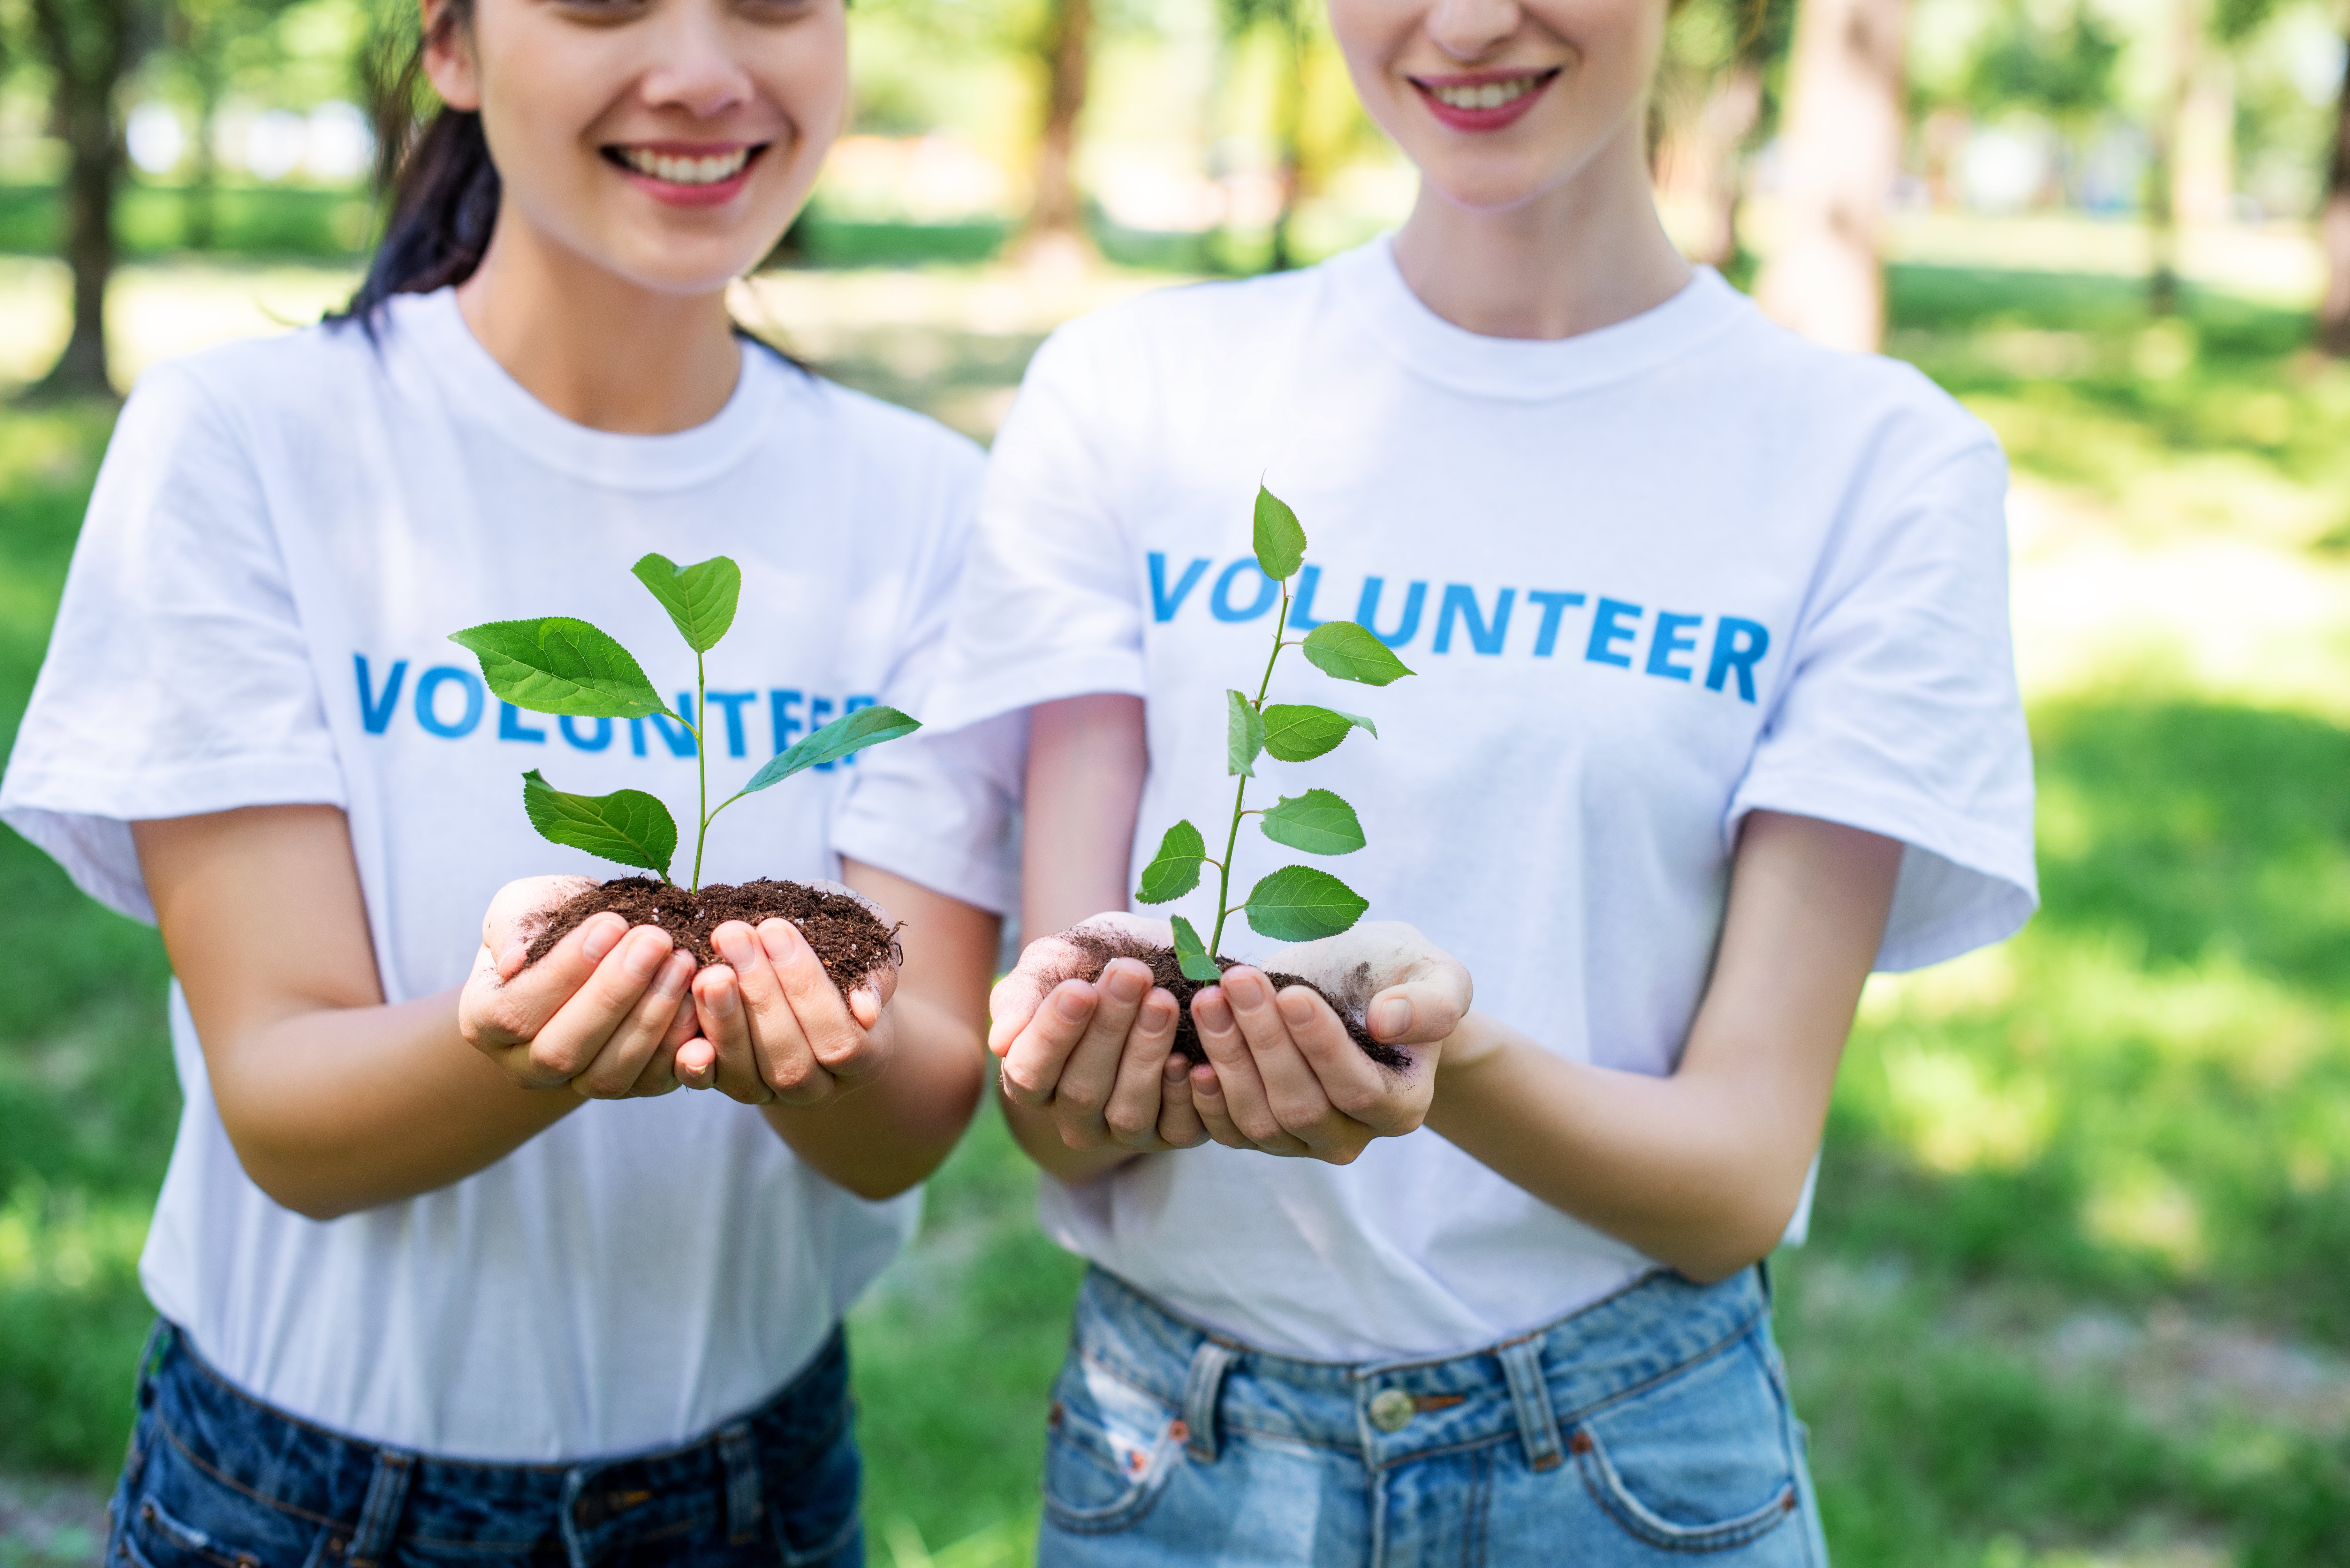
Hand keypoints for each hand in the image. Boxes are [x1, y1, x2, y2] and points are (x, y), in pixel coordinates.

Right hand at [459, 875, 701, 1098]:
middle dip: (614, 995)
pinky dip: (680, 1048)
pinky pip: (653, 1083)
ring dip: (651, 1018)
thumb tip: (513, 961)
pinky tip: (700, 1003)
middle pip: (561, 1051)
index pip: (514, 1010)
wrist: (597, 948)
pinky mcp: (631, 1088)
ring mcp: (577, 1084)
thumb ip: (514, 923)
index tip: (611, 923)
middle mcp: (525, 1065)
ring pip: (608, 1076)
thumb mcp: (526, 905)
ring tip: (682, 962)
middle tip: (656, 940)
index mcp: (486, 1020)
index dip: (564, 971)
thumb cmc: (553, 922)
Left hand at [674, 893, 899, 1107]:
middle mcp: (818, 1088)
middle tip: (732, 935)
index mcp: (864, 1059)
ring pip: (747, 1078)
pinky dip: (693, 1060)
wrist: (815, 990)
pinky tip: (682, 1020)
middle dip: (760, 995)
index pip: (840, 1040)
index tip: (775, 929)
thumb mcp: (870, 954)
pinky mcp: (730, 1086)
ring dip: (725, 1022)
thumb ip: (876, 972)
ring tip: (706, 969)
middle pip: (791, 1063)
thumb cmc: (846, 963)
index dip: (807, 988)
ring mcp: (772, 1094)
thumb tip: (864, 1007)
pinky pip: (709, 1085)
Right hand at [991, 918, 1209, 1153]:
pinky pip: (1175, 1128)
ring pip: (1128, 1112)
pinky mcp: (1173, 1132)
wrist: (1160, 961)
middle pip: (1080, 1092)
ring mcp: (1124, 1130)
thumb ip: (1022, 995)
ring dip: (1146, 1053)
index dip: (1053, 1035)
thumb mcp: (1055, 961)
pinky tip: (1186, 1055)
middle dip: (1108, 1031)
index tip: (1079, 989)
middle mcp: (1075, 1116)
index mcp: (1035, 1080)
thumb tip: (1001, 1042)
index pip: (1029, 1074)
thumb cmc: (1095, 961)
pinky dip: (1181, 1093)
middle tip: (1132, 975)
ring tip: (1163, 1000)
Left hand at [1184, 922, 1470, 1163]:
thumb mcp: (1434, 973)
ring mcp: (1300, 1142)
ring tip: (1208, 999)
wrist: (1353, 987)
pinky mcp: (1258, 1134)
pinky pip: (1224, 1131)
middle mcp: (1351, 1136)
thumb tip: (1389, 1024)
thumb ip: (1433, 1002)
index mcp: (1401, 1106)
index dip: (1321, 1045)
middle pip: (1300, 1107)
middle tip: (1236, 982)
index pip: (1356, 1089)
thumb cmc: (1396, 976)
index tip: (1292, 993)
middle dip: (1264, 1042)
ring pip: (1258, 1120)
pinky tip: (1188, 1051)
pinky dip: (1201, 1095)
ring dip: (1227, 1057)